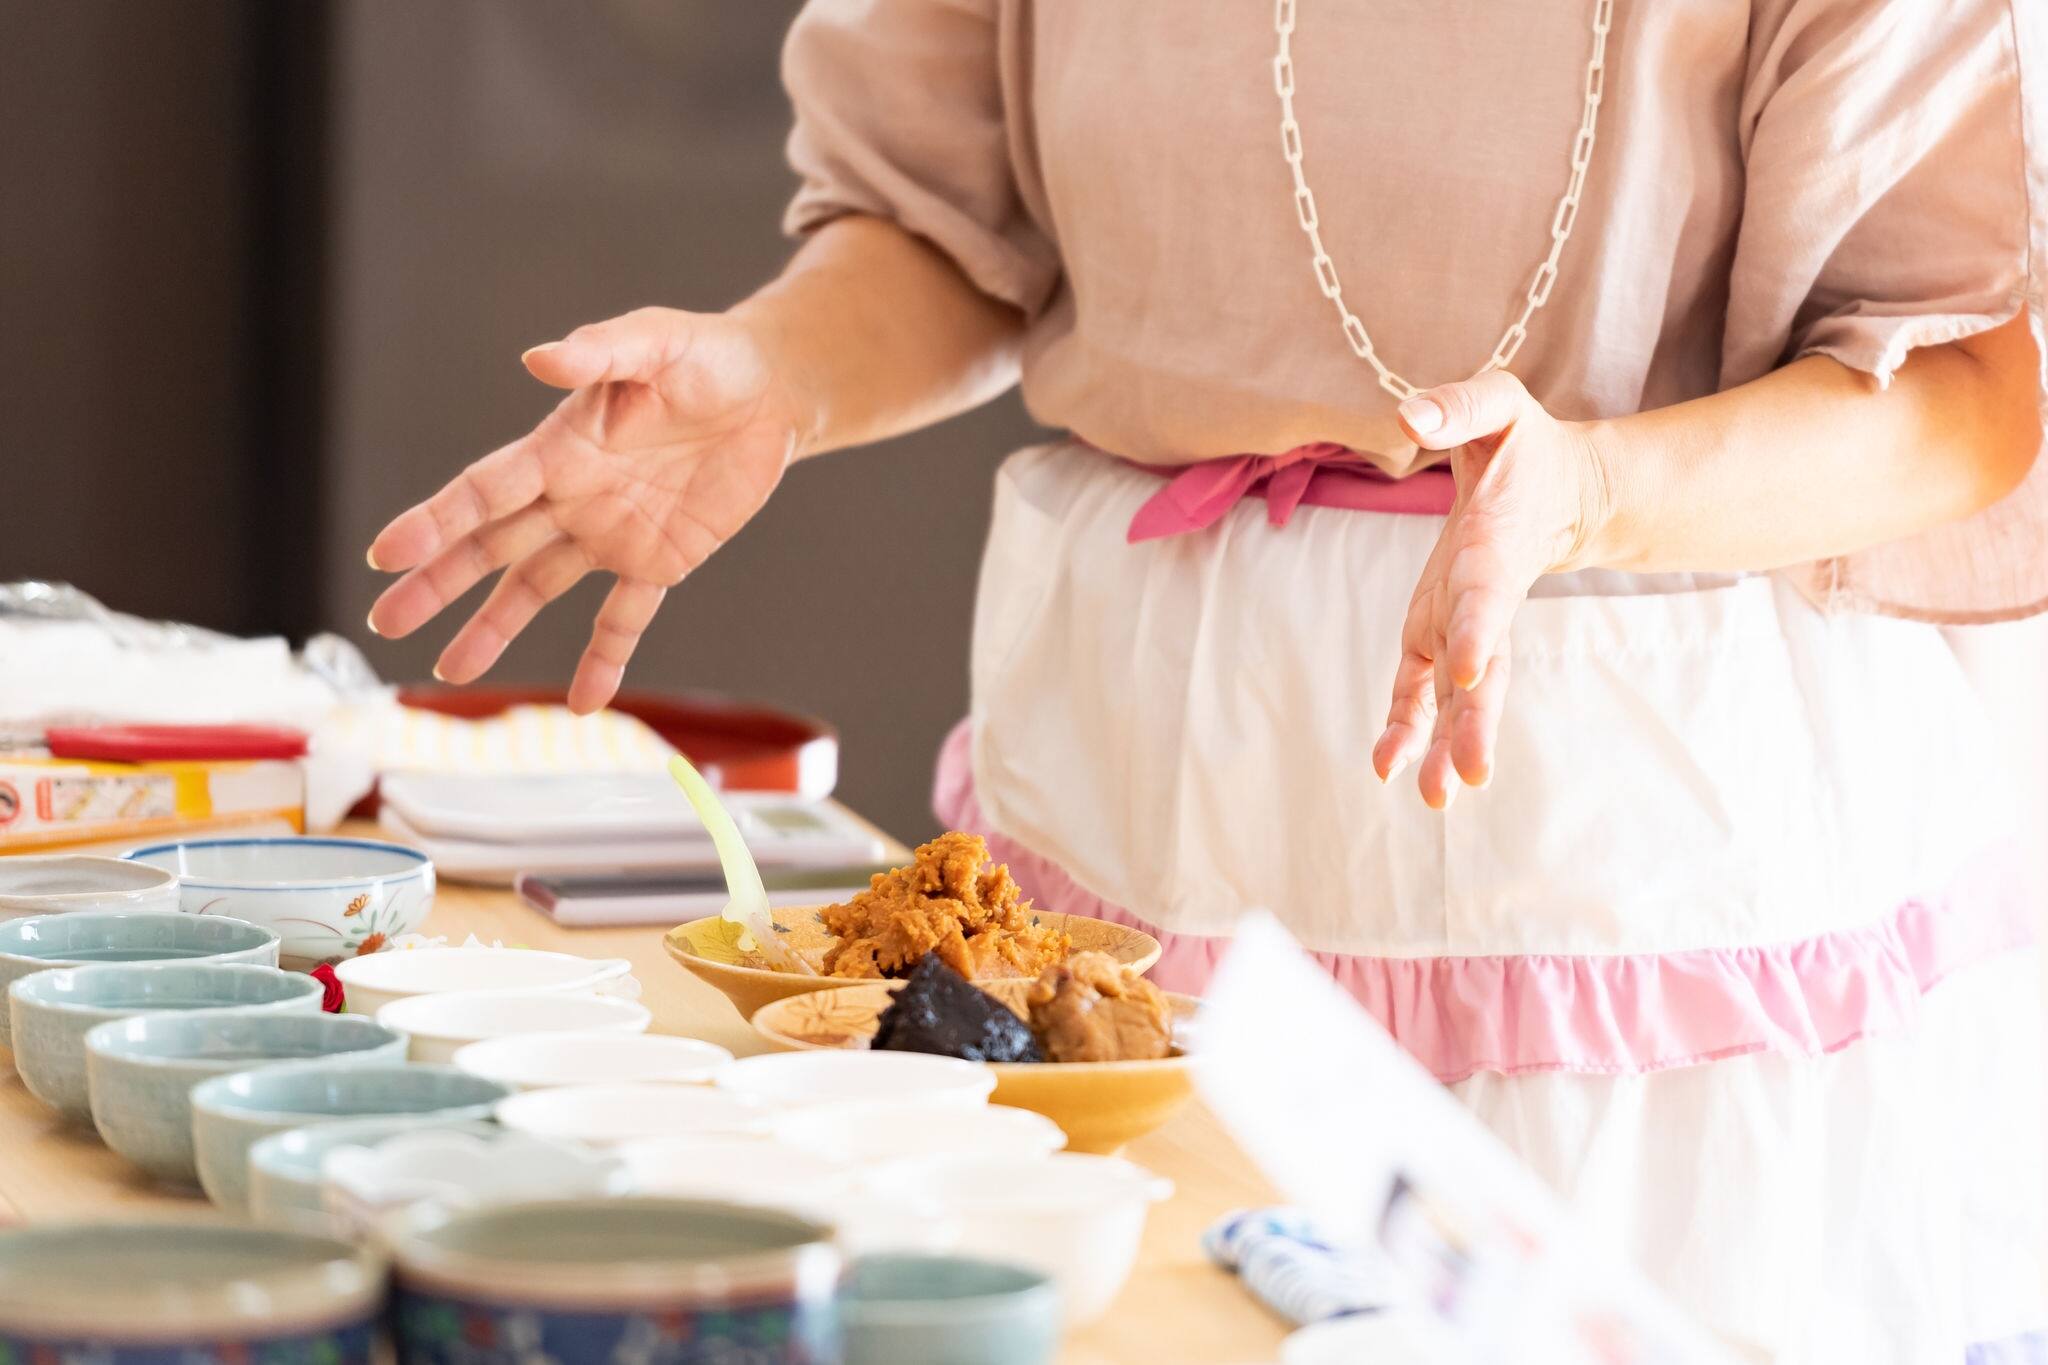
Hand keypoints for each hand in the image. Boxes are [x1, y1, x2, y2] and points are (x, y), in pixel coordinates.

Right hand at [366, 307, 804, 712]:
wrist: (770, 392)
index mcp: (560, 447)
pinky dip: (605, 659)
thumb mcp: (655, 343)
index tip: (386, 554)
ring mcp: (611, 533)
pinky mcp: (660, 561)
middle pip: (491, 547)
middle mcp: (572, 495)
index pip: (484, 491)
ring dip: (495, 628)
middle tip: (385, 623)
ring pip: (538, 588)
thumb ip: (599, 352)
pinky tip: (584, 701)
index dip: (435, 522)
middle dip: (437, 585)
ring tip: (450, 669)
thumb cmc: (704, 356)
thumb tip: (538, 357)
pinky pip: (624, 619)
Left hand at [1374, 371, 1612, 807]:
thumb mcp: (1497, 406)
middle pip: (1482, 670)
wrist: (1556, 492)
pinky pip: (1420, 691)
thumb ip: (1457, 407)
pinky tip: (1389, 770)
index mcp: (1496, 550)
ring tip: (1436, 798)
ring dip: (1445, 745)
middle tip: (1469, 776)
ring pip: (1457, 698)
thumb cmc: (1520, 448)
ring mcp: (1461, 627)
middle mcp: (1481, 601)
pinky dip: (1408, 728)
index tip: (1466, 671)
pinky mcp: (1435, 637)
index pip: (1485, 597)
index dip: (1476, 630)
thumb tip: (1406, 419)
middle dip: (1474, 722)